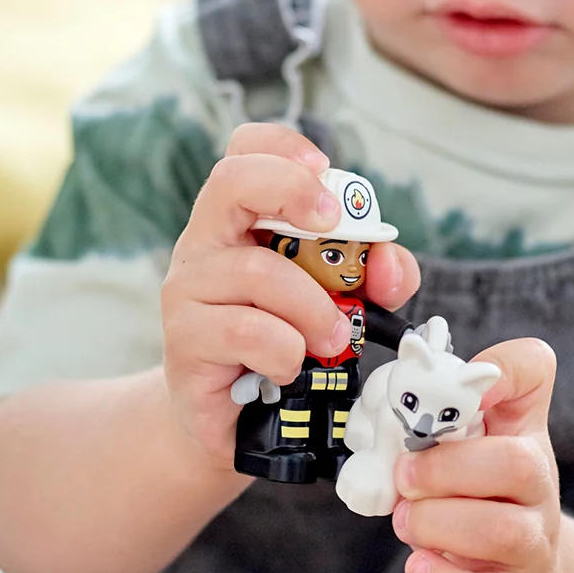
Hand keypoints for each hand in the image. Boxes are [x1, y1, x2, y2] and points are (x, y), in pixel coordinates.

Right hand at [160, 124, 419, 465]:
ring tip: (333, 340)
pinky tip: (290, 367)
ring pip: (257, 271)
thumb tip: (388, 261)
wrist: (234, 425)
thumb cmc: (286, 347)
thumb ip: (375, 277)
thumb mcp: (340, 304)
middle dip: (292, 192)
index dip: (284, 147)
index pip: (244, 150)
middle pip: (231, 181)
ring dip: (314, 308)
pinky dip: (286, 350)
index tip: (325, 171)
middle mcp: (205, 243)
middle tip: (333, 224)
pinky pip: (249, 331)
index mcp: (240, 221)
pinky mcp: (185, 341)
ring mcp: (187, 290)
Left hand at [390, 338, 560, 572]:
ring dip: (436, 524)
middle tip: (404, 477)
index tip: (468, 379)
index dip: (505, 366)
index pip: (533, 373)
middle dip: (446, 469)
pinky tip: (421, 567)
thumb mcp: (469, 447)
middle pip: (519, 465)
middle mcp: (537, 487)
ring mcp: (530, 547)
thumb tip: (408, 376)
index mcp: (520, 434)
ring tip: (408, 522)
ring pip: (500, 532)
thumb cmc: (483, 501)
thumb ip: (441, 411)